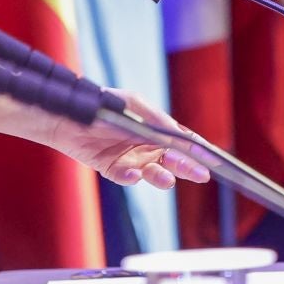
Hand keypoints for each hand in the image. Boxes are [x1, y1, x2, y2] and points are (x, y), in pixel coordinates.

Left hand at [0, 88, 209, 189]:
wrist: (70, 114)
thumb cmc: (104, 104)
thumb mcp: (133, 103)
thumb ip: (154, 117)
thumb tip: (176, 131)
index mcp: (156, 131)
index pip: (182, 143)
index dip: (198, 151)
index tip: (213, 158)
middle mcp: (147, 147)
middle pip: (173, 161)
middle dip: (188, 168)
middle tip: (202, 175)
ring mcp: (131, 159)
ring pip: (152, 173)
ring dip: (162, 177)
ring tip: (169, 180)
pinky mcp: (112, 169)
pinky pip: (126, 177)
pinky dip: (131, 177)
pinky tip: (134, 174)